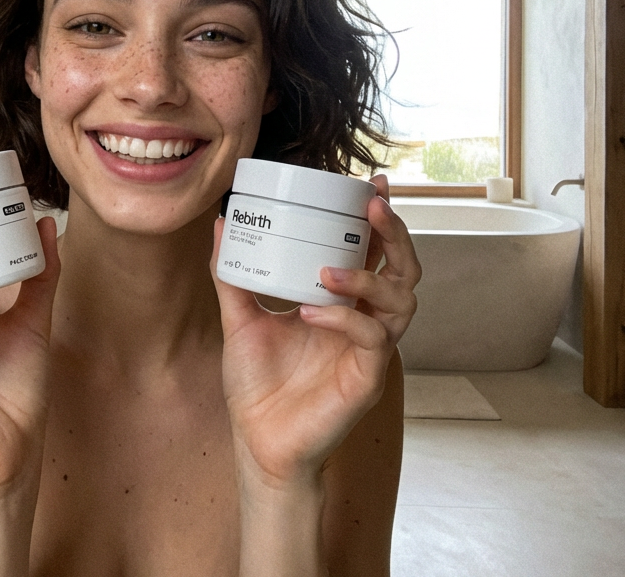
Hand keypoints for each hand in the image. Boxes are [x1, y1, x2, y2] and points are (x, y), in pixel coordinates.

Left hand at [212, 174, 419, 487]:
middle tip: (371, 207)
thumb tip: (222, 223)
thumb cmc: (258, 383)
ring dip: (368, 277)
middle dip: (394, 235)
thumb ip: (232, 274)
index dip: (381, 220)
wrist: (258, 442)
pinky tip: (310, 312)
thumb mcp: (240, 318)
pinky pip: (372, 340)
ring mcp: (370, 351)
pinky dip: (344, 318)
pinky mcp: (366, 379)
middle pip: (404, 270)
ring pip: (401, 302)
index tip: (371, 184)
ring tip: (328, 269)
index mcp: (342, 304)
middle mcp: (364, 322)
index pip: (374, 254)